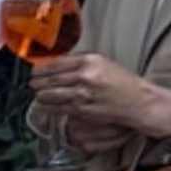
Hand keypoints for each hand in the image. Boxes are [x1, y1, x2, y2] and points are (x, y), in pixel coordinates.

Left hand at [29, 52, 170, 155]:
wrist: (139, 102)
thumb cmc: (124, 83)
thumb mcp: (104, 63)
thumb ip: (81, 62)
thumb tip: (56, 65)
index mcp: (90, 60)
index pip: (56, 63)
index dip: (41, 69)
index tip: (34, 71)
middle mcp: (85, 75)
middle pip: (50, 79)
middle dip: (37, 83)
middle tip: (31, 84)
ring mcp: (83, 94)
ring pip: (50, 95)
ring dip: (40, 96)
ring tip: (38, 95)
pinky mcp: (82, 109)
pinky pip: (58, 108)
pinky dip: (49, 107)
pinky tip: (46, 106)